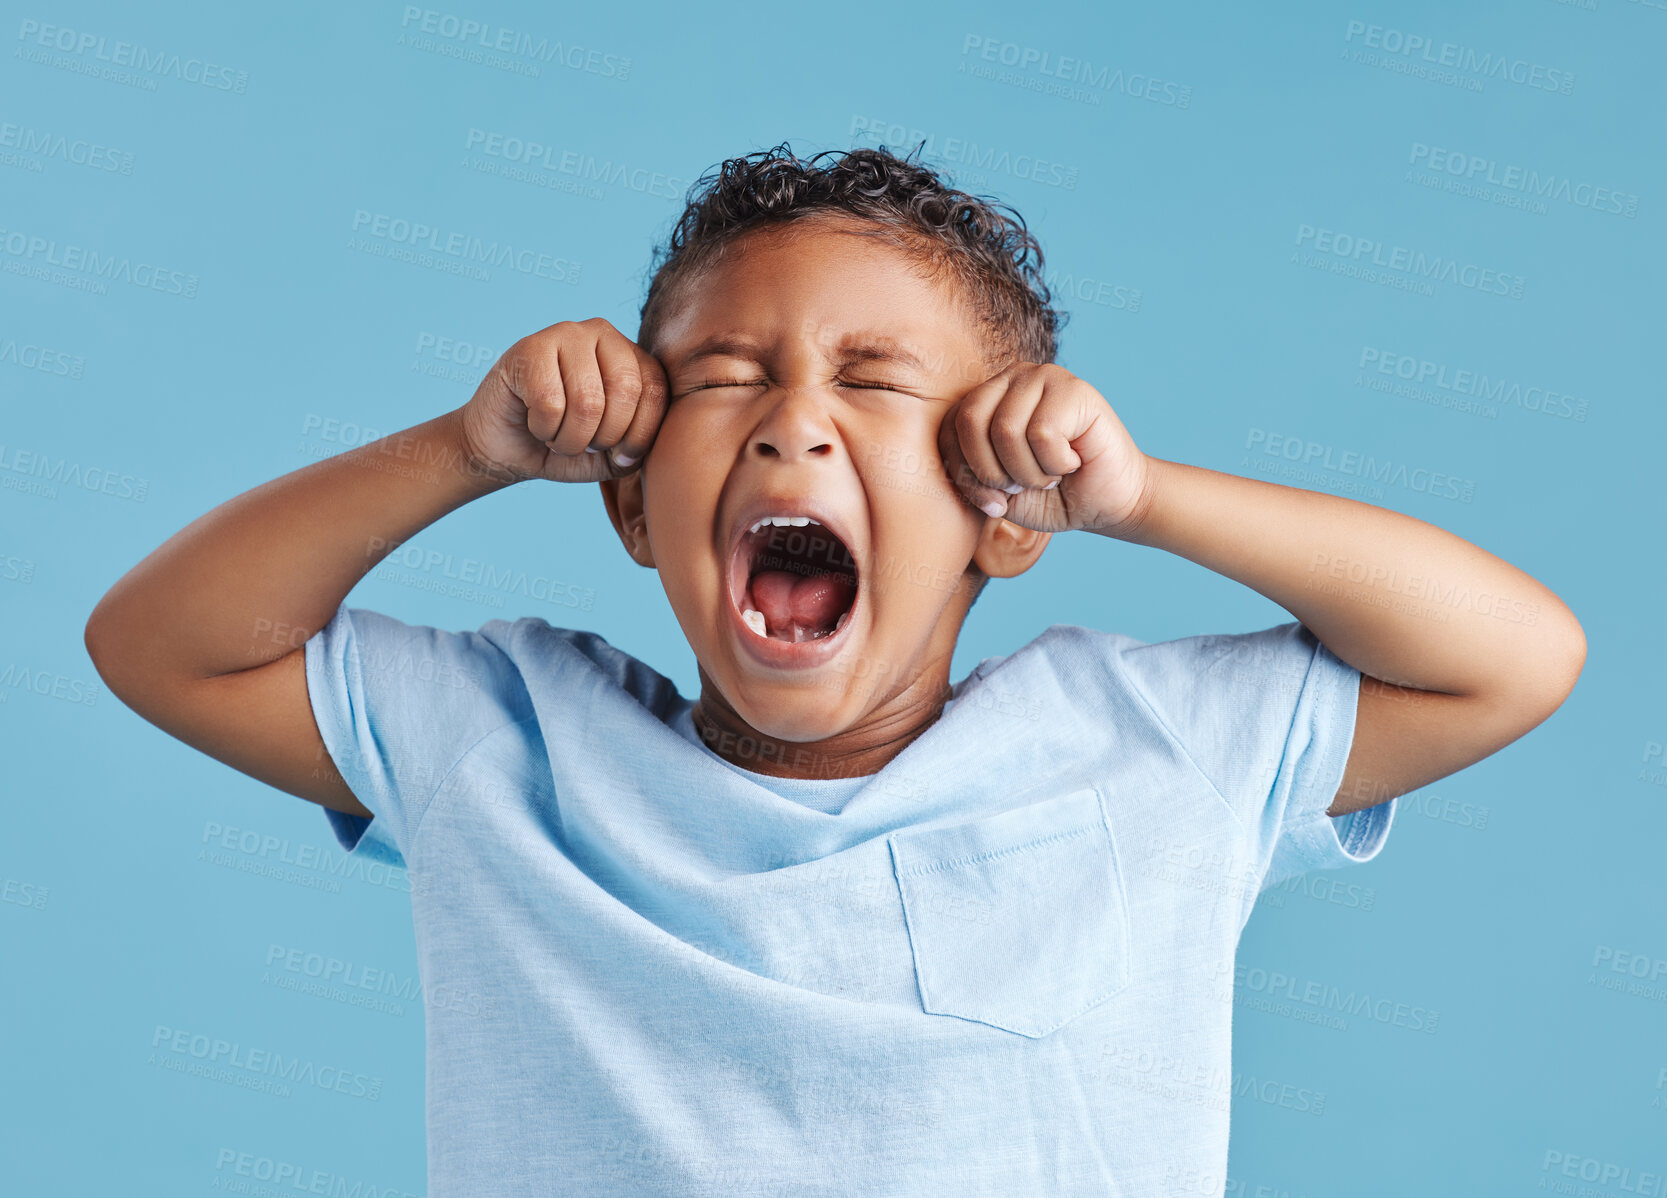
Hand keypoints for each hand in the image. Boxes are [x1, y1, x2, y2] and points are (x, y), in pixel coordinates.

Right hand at [457, 318, 668, 483]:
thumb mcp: (613, 455)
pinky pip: (550, 403)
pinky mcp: (529, 348)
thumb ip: (638, 448)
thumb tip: (641, 449)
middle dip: (604, 437)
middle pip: (626, 392)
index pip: (657, 392)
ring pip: (587, 401)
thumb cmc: (565, 446)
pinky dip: (543, 429)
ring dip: (571, 439)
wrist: (506, 447)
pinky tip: (535, 422)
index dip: (641, 436)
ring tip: (558, 436)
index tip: (620, 456)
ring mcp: (566, 334)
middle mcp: (604, 334)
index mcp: (634, 356)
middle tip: (584, 444)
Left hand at [937, 362, 1153, 536]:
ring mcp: (1042, 376)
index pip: (947, 429)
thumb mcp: (996, 491)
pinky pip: (1042, 433)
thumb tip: (941, 464)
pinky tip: (1073, 460)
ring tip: (1050, 473)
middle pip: (970, 422)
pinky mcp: (1073, 388)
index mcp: (984, 399)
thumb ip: (965, 471)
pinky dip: (1055, 463)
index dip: (964, 475)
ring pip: (1005, 430)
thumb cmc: (1051, 496)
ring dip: (1029, 472)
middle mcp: (1009, 379)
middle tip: (1024, 486)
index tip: (993, 503)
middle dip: (993, 473)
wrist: (1108, 503)